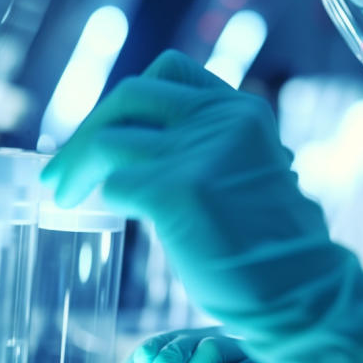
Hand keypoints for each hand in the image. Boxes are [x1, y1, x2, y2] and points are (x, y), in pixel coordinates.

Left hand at [42, 50, 362, 362]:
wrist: (301, 290)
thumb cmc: (273, 245)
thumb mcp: (249, 172)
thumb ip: (210, 148)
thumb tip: (149, 147)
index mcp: (242, 111)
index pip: (171, 71)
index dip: (130, 99)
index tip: (110, 128)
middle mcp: (222, 119)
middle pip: (131, 95)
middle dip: (88, 128)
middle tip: (63, 168)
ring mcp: (200, 151)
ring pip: (109, 137)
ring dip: (74, 165)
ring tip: (61, 195)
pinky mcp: (178, 190)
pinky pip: (116, 184)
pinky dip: (104, 199)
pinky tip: (109, 215)